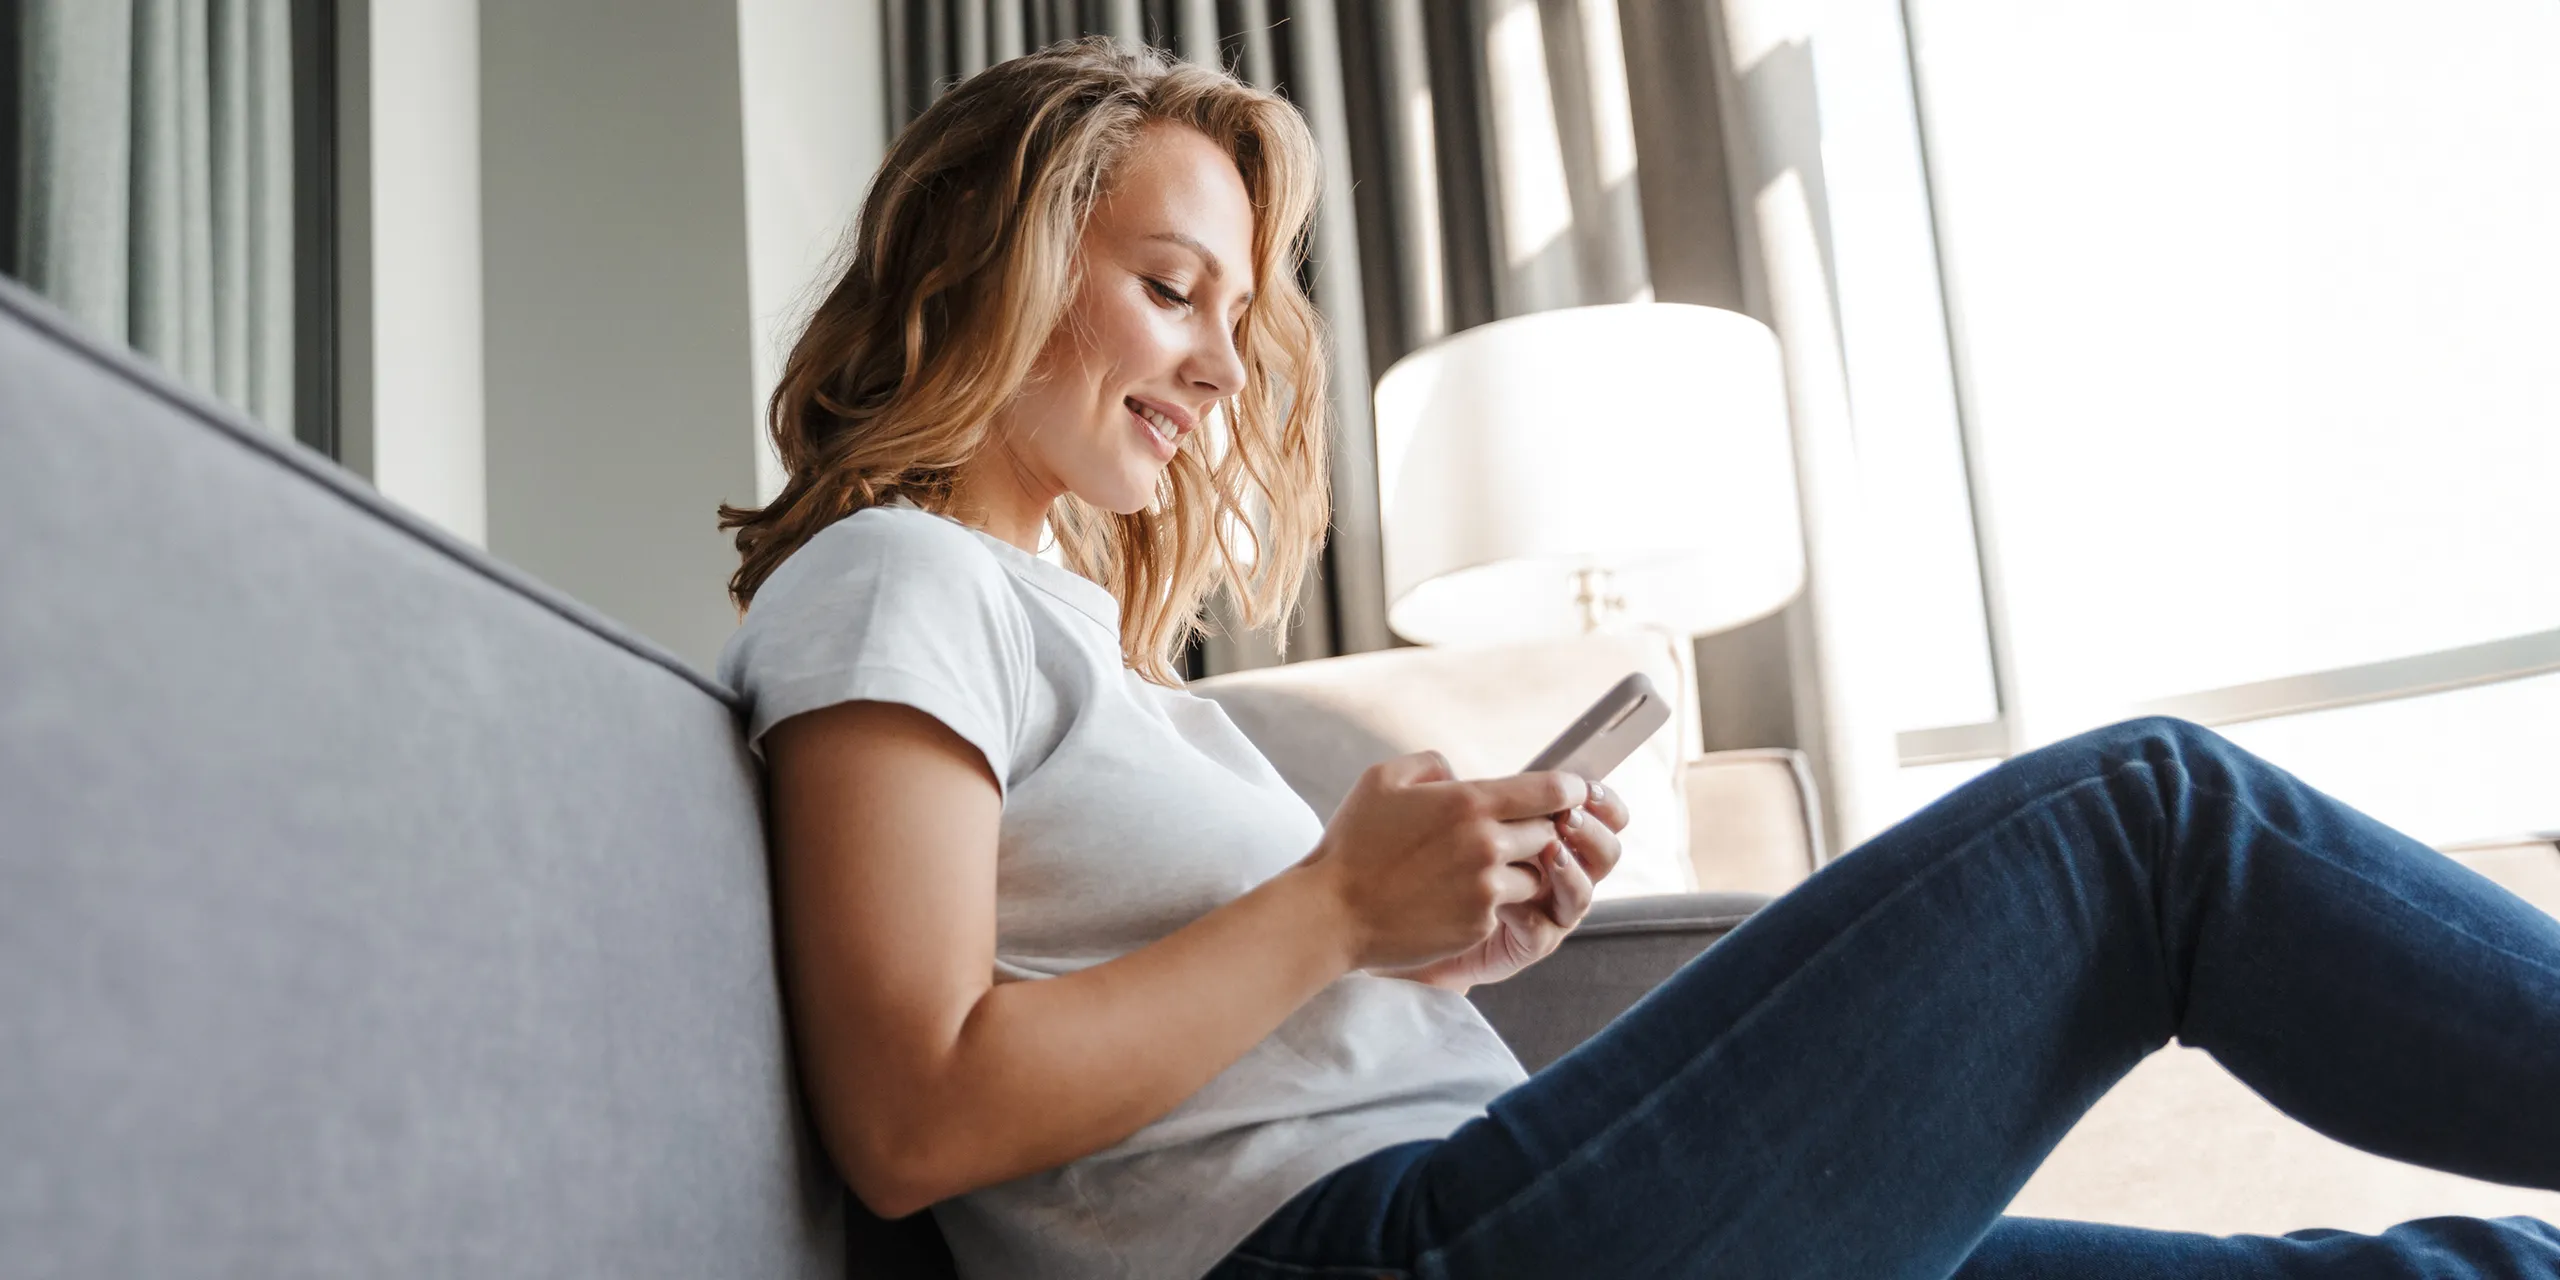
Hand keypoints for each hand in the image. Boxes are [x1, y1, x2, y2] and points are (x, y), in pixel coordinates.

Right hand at [1295, 752, 1591, 974]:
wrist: (1333, 913)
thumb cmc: (1353, 844)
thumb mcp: (1383, 780)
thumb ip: (1432, 765)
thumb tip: (1459, 774)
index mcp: (1469, 803)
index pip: (1552, 790)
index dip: (1571, 790)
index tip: (1572, 793)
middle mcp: (1487, 844)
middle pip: (1550, 833)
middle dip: (1538, 832)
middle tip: (1513, 834)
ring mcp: (1486, 888)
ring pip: (1536, 875)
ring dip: (1519, 871)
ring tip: (1478, 871)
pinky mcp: (1480, 924)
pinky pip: (1507, 908)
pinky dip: (1492, 903)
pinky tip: (1454, 899)